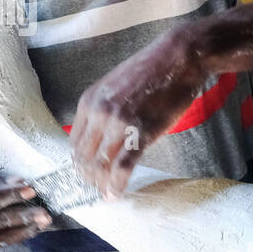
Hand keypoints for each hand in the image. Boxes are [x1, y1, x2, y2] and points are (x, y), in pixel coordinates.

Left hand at [70, 25, 205, 198]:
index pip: (74, 142)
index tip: (88, 173)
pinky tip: (116, 194)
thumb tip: (99, 135)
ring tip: (107, 193)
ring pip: (100, 165)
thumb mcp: (114, 86)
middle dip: (89, 176)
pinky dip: (116, 185)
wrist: (178, 57)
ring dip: (101, 184)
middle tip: (97, 188)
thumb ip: (102, 109)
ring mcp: (118, 124)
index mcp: (88, 101)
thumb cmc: (151, 71)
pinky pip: (121, 167)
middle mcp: (98, 113)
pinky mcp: (140, 133)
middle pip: (84, 157)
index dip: (80, 162)